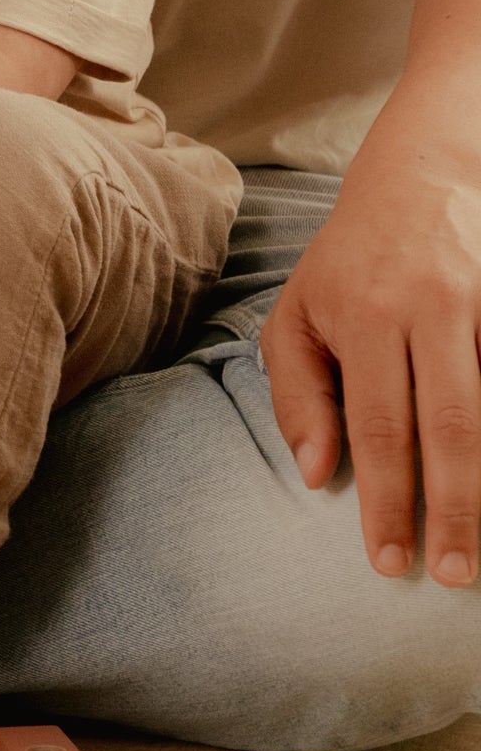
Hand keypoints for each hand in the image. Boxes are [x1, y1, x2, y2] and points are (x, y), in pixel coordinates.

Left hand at [261, 150, 480, 584]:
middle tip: (452, 574)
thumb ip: (297, 393)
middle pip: (450, 425)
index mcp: (368, 315)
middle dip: (454, 508)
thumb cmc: (349, 262)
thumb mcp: (298, 313)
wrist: (421, 177)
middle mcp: (431, 309)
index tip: (388, 560)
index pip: (379, 426)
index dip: (387, 499)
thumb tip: (314, 474)